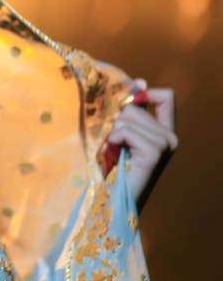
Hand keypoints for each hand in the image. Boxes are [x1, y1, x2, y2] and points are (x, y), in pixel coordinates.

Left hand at [103, 81, 177, 211]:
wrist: (110, 199)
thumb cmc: (111, 166)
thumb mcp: (120, 133)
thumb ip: (129, 110)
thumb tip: (139, 81)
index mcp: (164, 130)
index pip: (166, 96)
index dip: (144, 93)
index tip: (127, 103)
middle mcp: (170, 137)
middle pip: (136, 107)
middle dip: (115, 121)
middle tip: (112, 143)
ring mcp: (166, 145)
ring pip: (128, 117)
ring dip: (111, 132)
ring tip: (113, 151)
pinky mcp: (155, 153)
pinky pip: (126, 131)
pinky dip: (113, 139)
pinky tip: (114, 153)